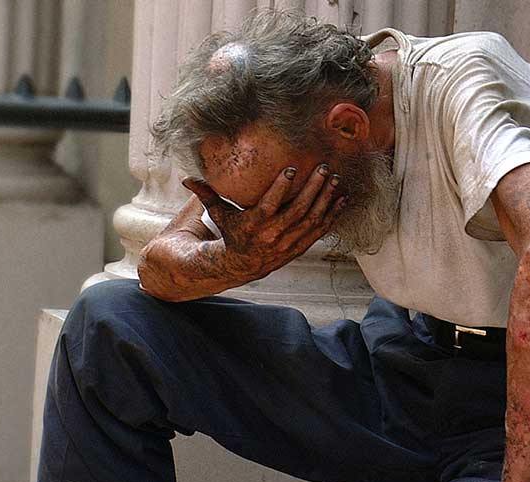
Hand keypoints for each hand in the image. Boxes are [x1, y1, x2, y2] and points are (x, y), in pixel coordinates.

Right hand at [181, 164, 345, 280]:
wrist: (241, 265)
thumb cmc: (230, 232)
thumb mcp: (219, 214)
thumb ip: (206, 195)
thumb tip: (187, 178)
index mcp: (253, 225)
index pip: (269, 205)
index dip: (281, 188)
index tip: (291, 169)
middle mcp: (273, 236)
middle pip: (297, 211)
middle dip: (313, 189)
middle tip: (324, 168)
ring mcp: (289, 243)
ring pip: (312, 220)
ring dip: (326, 199)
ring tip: (336, 180)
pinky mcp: (300, 247)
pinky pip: (320, 230)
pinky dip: (333, 215)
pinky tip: (342, 199)